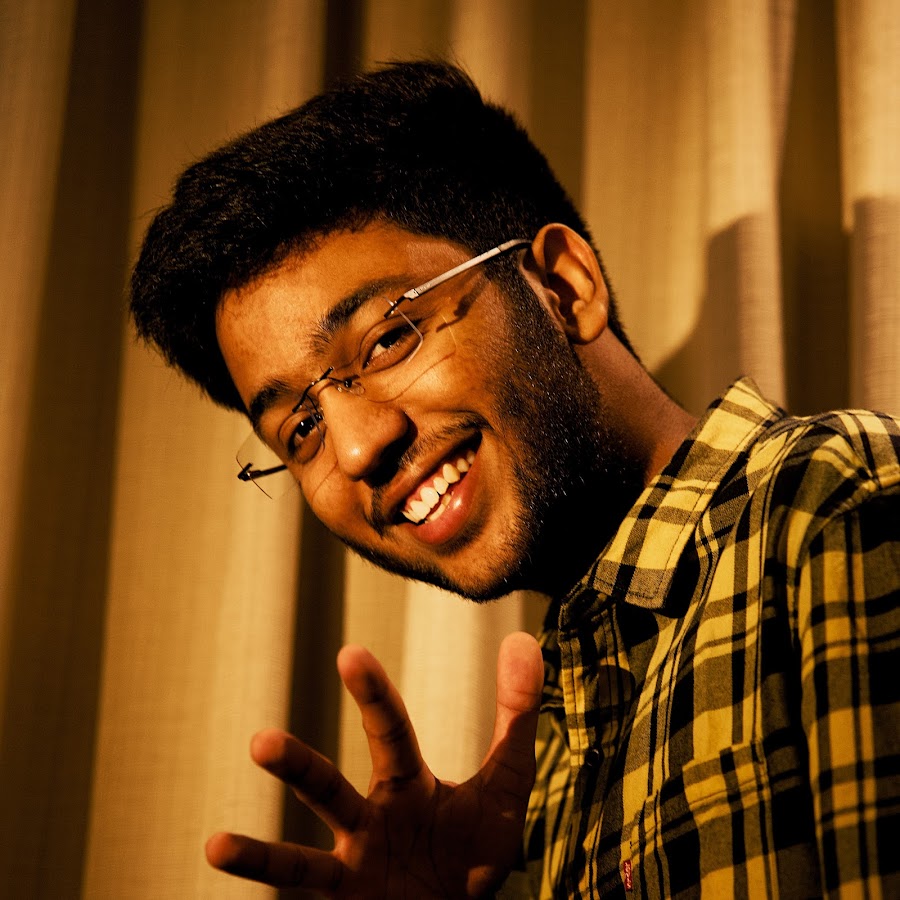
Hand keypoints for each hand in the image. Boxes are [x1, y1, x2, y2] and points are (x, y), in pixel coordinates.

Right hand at [206, 631, 543, 896]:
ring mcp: (351, 863)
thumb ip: (514, 713)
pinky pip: (298, 887)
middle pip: (329, 788)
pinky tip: (217, 850)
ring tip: (224, 833)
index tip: (350, 655)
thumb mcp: (505, 782)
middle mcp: (369, 817)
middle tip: (260, 744)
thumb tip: (525, 637)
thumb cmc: (474, 849)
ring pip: (301, 855)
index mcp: (406, 784)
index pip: (389, 732)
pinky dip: (260, 870)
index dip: (372, 696)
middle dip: (299, 767)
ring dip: (265, 845)